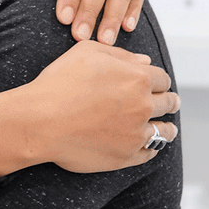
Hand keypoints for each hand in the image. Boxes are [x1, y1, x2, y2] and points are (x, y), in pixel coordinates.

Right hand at [0, 40, 177, 173]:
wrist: (39, 121)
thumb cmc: (58, 84)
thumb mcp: (86, 53)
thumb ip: (120, 54)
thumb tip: (144, 62)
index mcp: (137, 79)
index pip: (163, 79)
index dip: (158, 80)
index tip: (154, 85)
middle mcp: (143, 106)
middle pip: (169, 103)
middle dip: (167, 101)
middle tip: (166, 103)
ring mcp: (136, 133)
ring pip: (165, 131)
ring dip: (166, 127)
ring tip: (164, 128)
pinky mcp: (126, 156)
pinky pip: (149, 153)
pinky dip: (150, 148)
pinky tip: (146, 145)